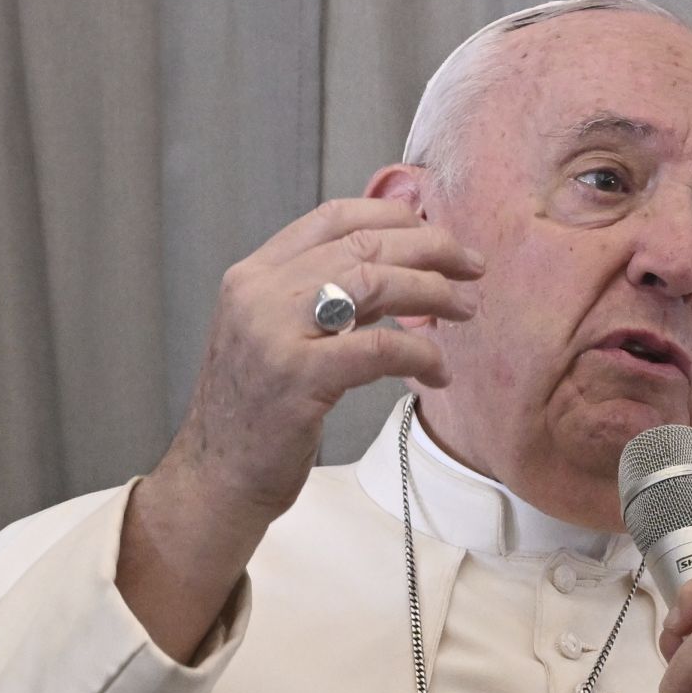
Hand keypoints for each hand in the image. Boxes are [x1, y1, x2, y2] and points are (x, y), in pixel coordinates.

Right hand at [117, 198, 482, 661]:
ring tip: (468, 310)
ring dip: (435, 292)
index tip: (439, 233)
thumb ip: (322, 295)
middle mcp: (259, 292)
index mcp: (254, 274)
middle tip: (474, 268)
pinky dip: (422, 353)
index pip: (334, 216)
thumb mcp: (278, 335)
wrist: (217, 477)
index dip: (396, 216)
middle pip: (365, 244)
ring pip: (376, 282)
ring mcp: (274, 332)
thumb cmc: (260, 411)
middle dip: (432, 250)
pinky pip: (381, 347)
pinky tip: (439, 371)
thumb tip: (396, 263)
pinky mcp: (298, 377)